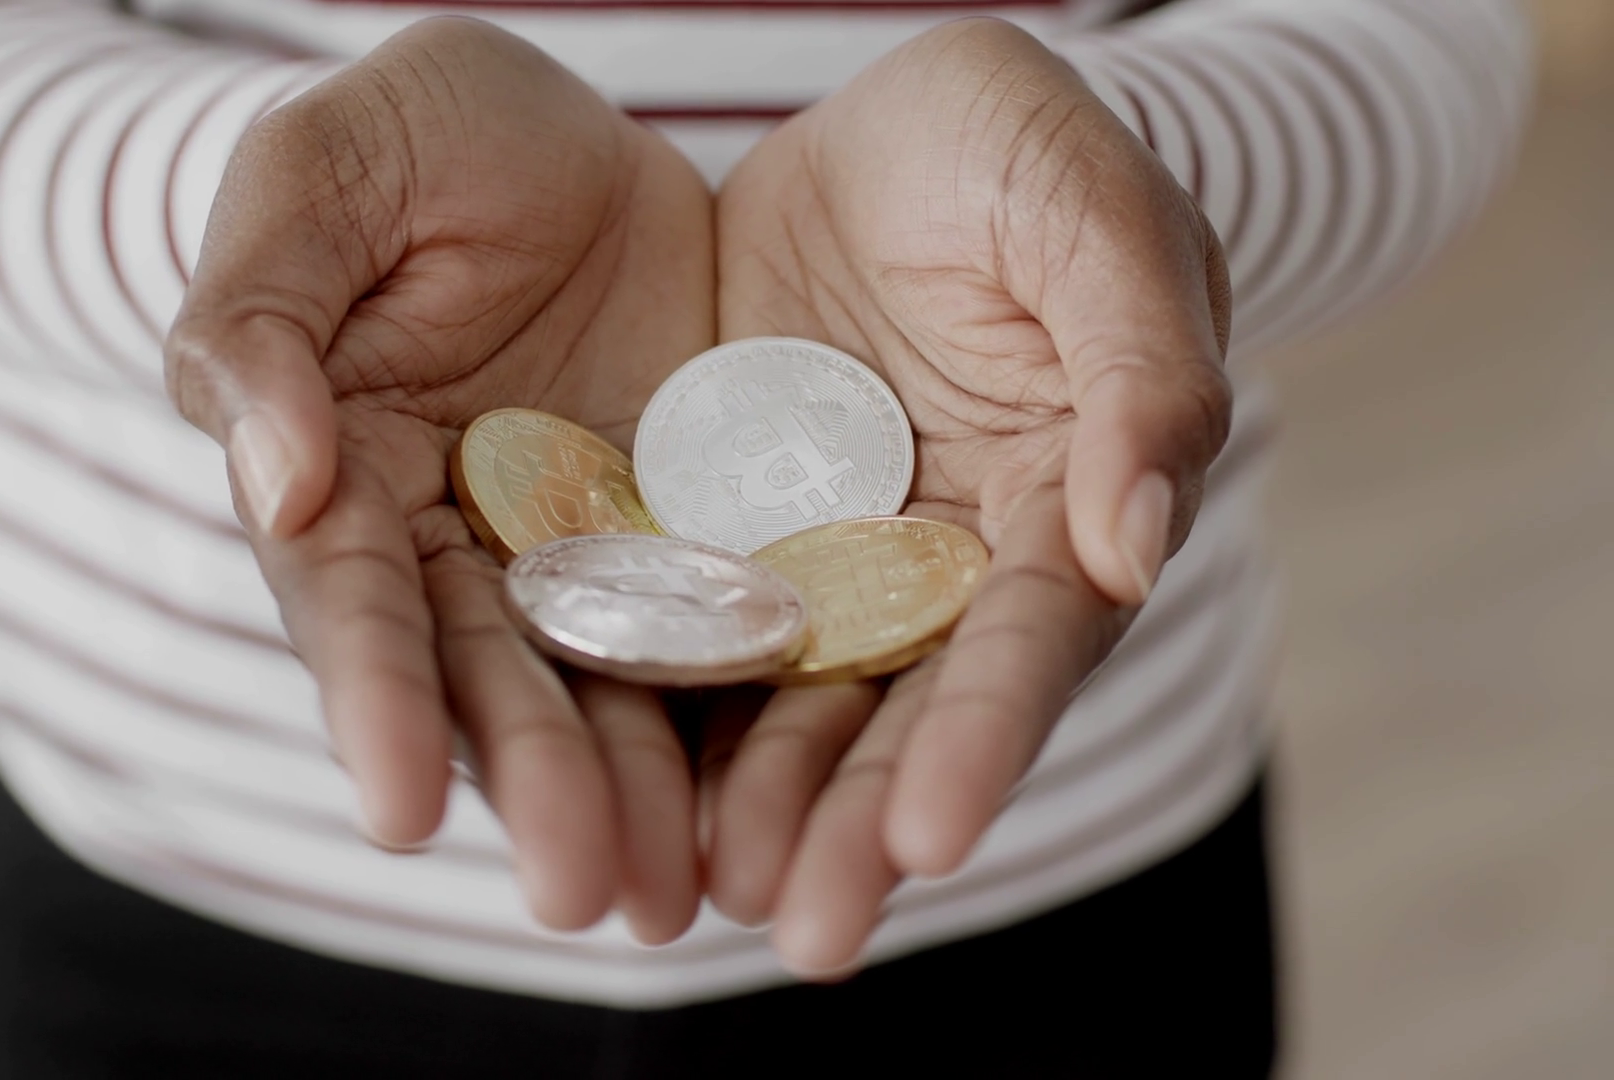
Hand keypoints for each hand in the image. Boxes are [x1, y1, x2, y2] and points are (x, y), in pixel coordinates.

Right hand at [164, 18, 714, 940]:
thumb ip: (262, 319)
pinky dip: (737, 717)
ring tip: (674, 896)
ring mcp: (581, 548)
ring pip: (603, 683)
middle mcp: (457, 541)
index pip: (349, 595)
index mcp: (345, 469)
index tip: (399, 803)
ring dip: (633, 794)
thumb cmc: (413, 134)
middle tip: (578, 892)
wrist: (565, 123)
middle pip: (485, 676)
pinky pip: (719, 625)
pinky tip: (770, 808)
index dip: (370, 696)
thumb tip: (276, 482)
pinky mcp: (692, 533)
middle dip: (529, 782)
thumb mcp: (320, 173)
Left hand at [702, 18, 1232, 972]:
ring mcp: (832, 552)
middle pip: (910, 706)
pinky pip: (688, 618)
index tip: (929, 833)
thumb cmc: (1022, 153)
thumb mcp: (1094, 217)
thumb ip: (1139, 371)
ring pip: (795, 694)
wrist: (888, 128)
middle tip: (807, 931)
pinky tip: (616, 782)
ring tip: (705, 899)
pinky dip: (661, 701)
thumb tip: (1139, 546)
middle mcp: (946, 558)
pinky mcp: (728, 526)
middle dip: (861, 821)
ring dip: (758, 802)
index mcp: (1062, 501)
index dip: (986, 733)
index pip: (1033, 637)